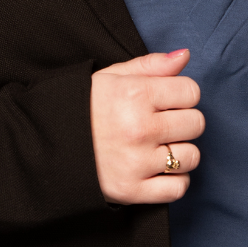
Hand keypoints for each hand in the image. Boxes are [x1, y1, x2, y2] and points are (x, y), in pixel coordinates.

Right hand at [90, 49, 203, 204]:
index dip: (182, 93)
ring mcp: (137, 162)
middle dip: (184, 120)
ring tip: (160, 145)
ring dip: (181, 151)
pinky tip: (159, 168)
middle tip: (163, 122)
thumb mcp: (114, 75)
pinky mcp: (133, 191)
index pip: (191, 92)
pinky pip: (177, 188)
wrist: (51, 142)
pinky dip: (175, 180)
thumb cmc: (87, 105)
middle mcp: (140, 128)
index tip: (169, 99)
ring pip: (191, 157)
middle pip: (196, 123)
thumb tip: (184, 56)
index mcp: (136, 94)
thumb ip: (152, 64)